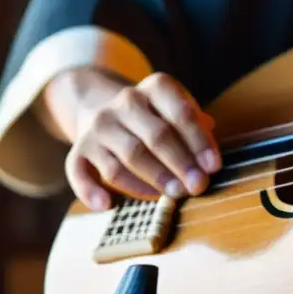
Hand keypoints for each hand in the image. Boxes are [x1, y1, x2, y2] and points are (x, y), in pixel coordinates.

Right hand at [60, 71, 221, 210]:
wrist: (104, 107)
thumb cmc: (157, 118)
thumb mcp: (179, 112)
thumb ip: (197, 131)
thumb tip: (208, 160)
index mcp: (156, 88)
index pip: (180, 113)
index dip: (199, 141)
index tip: (213, 167)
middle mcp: (126, 102)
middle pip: (155, 136)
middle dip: (180, 164)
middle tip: (197, 186)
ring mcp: (100, 125)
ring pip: (126, 156)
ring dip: (151, 179)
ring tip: (173, 195)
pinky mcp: (79, 148)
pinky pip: (79, 171)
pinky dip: (90, 189)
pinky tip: (107, 205)